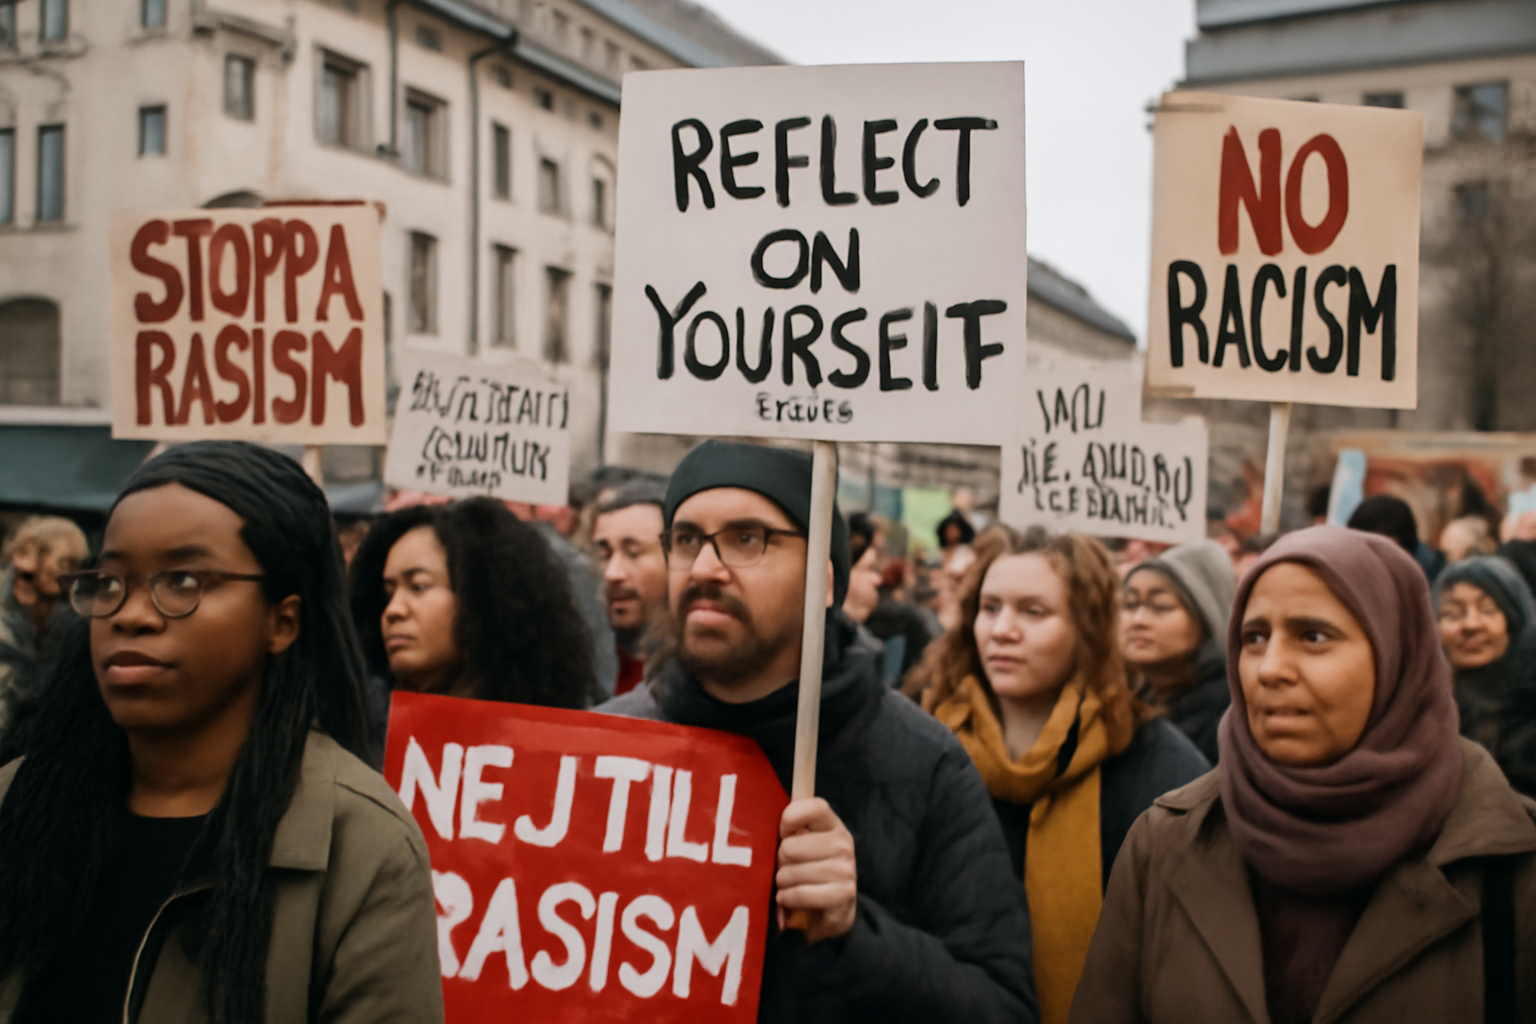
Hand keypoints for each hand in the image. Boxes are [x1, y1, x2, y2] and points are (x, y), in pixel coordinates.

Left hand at [775, 798, 856, 943]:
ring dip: (782, 884)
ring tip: (786, 886)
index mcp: (832, 825)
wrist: (834, 909)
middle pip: (790, 847)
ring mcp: (846, 869)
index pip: (814, 807)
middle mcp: (843, 844)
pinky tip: (787, 898)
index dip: (790, 819)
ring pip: (792, 873)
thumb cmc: (809, 871)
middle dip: (780, 862)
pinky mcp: (844, 894)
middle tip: (784, 868)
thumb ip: (790, 831)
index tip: (782, 834)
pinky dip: (788, 899)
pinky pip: (800, 894)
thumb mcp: (802, 845)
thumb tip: (761, 825)